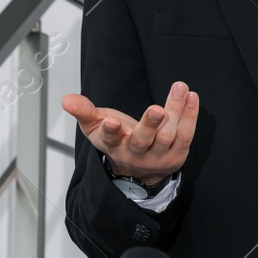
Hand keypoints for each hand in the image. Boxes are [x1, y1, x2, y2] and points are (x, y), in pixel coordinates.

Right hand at [62, 81, 197, 187]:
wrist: (138, 169)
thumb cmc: (116, 139)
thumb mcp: (95, 127)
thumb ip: (84, 111)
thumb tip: (66, 99)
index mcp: (114, 145)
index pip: (110, 139)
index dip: (111, 130)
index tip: (111, 121)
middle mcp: (135, 153)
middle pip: (143, 140)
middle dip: (150, 124)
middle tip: (157, 110)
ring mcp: (157, 156)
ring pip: (168, 135)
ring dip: (176, 110)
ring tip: (180, 88)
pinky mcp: (177, 155)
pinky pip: (185, 135)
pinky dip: (190, 116)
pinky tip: (191, 97)